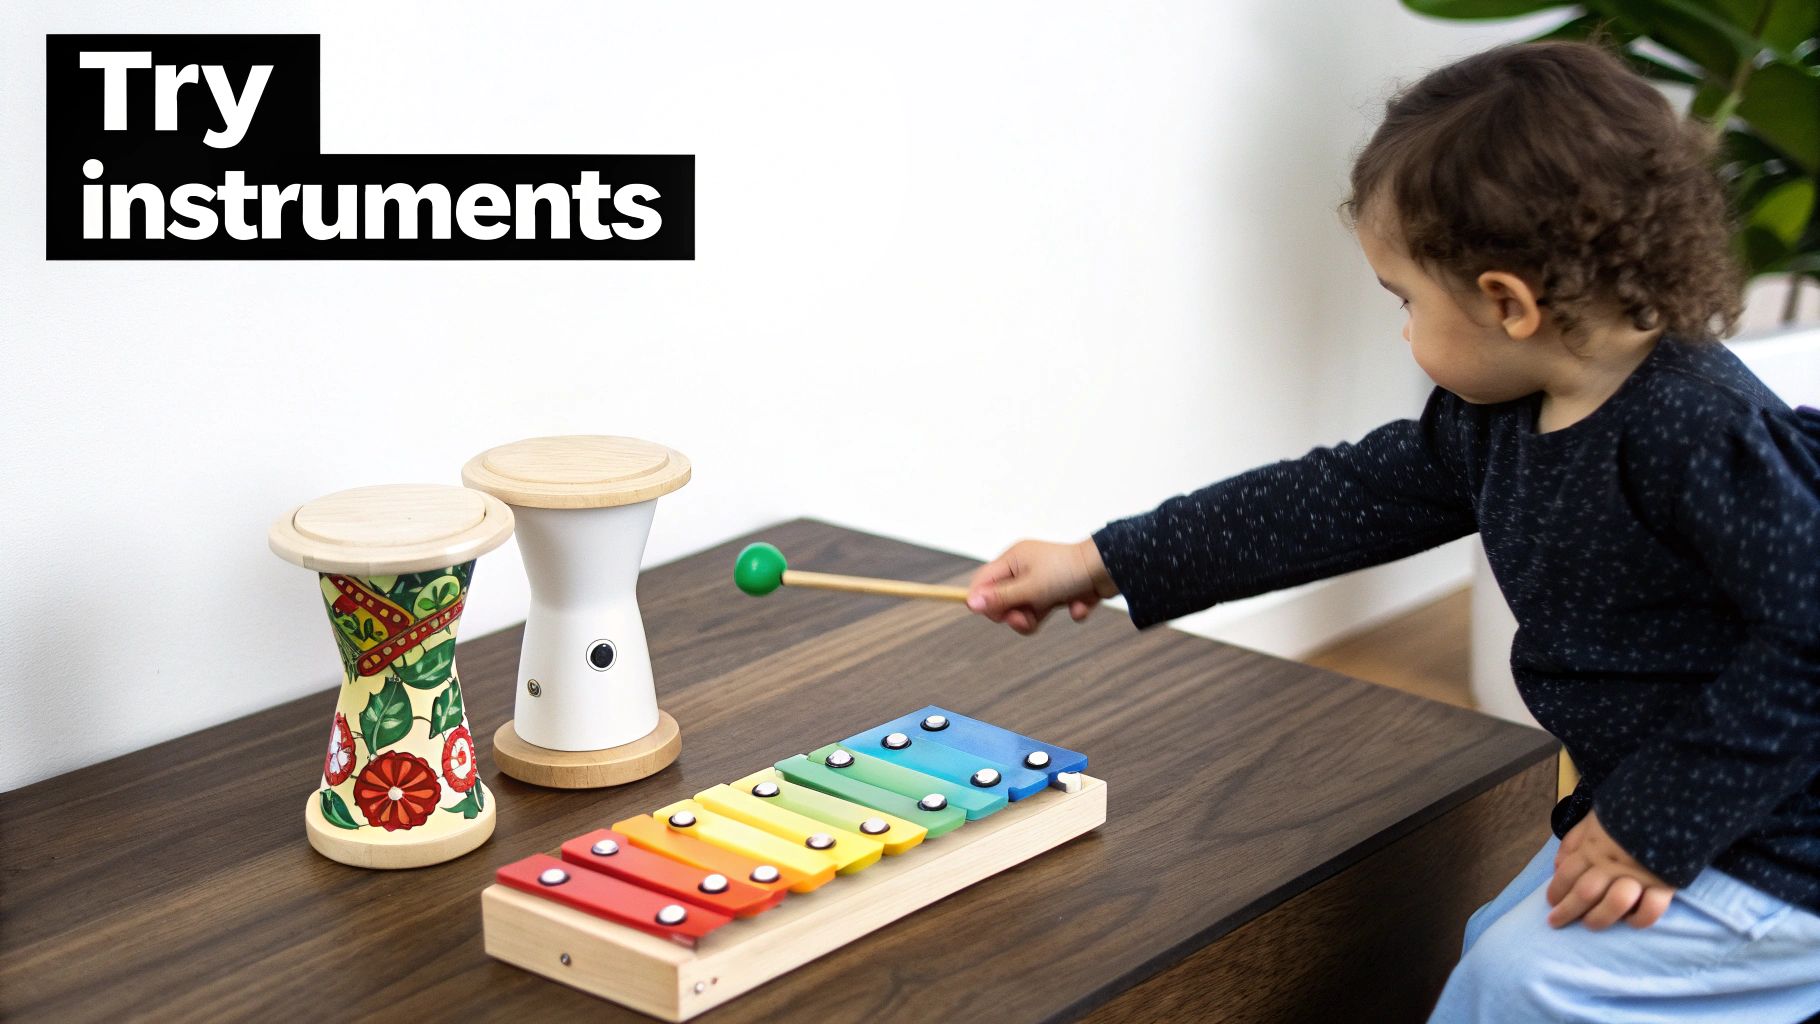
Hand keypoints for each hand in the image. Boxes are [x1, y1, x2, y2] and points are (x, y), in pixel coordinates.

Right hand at [967, 539, 1117, 634]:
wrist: (1112, 569)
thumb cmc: (1069, 573)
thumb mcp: (1031, 589)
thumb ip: (1000, 598)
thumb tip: (970, 604)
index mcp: (1013, 559)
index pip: (983, 581)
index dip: (985, 602)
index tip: (998, 615)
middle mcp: (1025, 568)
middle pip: (1004, 600)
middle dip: (1015, 614)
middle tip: (1026, 618)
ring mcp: (1044, 580)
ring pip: (1027, 609)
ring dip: (1038, 617)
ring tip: (1053, 610)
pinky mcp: (1062, 591)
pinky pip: (1053, 609)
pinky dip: (1066, 609)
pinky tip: (1079, 604)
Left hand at [1545, 809, 1675, 929]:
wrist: (1670, 802)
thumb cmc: (1626, 812)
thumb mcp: (1594, 818)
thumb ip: (1575, 841)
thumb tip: (1557, 866)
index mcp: (1593, 847)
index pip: (1568, 874)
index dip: (1556, 890)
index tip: (1550, 903)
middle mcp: (1612, 863)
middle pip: (1584, 893)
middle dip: (1566, 911)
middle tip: (1556, 922)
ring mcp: (1638, 874)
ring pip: (1614, 904)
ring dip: (1598, 918)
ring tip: (1590, 924)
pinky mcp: (1664, 883)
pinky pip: (1651, 909)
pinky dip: (1640, 919)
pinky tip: (1629, 922)